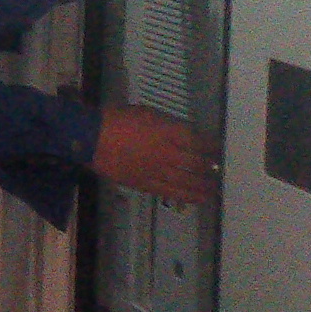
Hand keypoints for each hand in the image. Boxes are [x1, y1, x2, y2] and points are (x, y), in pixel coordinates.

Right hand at [92, 104, 218, 204]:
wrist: (91, 139)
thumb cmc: (117, 119)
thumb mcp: (147, 113)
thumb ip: (168, 124)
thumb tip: (183, 133)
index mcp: (167, 132)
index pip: (197, 141)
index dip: (210, 146)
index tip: (217, 149)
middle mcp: (166, 153)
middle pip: (196, 163)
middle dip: (210, 167)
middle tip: (219, 170)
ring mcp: (157, 171)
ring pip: (187, 181)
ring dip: (203, 185)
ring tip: (214, 188)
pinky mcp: (146, 184)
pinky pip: (171, 192)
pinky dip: (187, 196)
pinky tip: (198, 198)